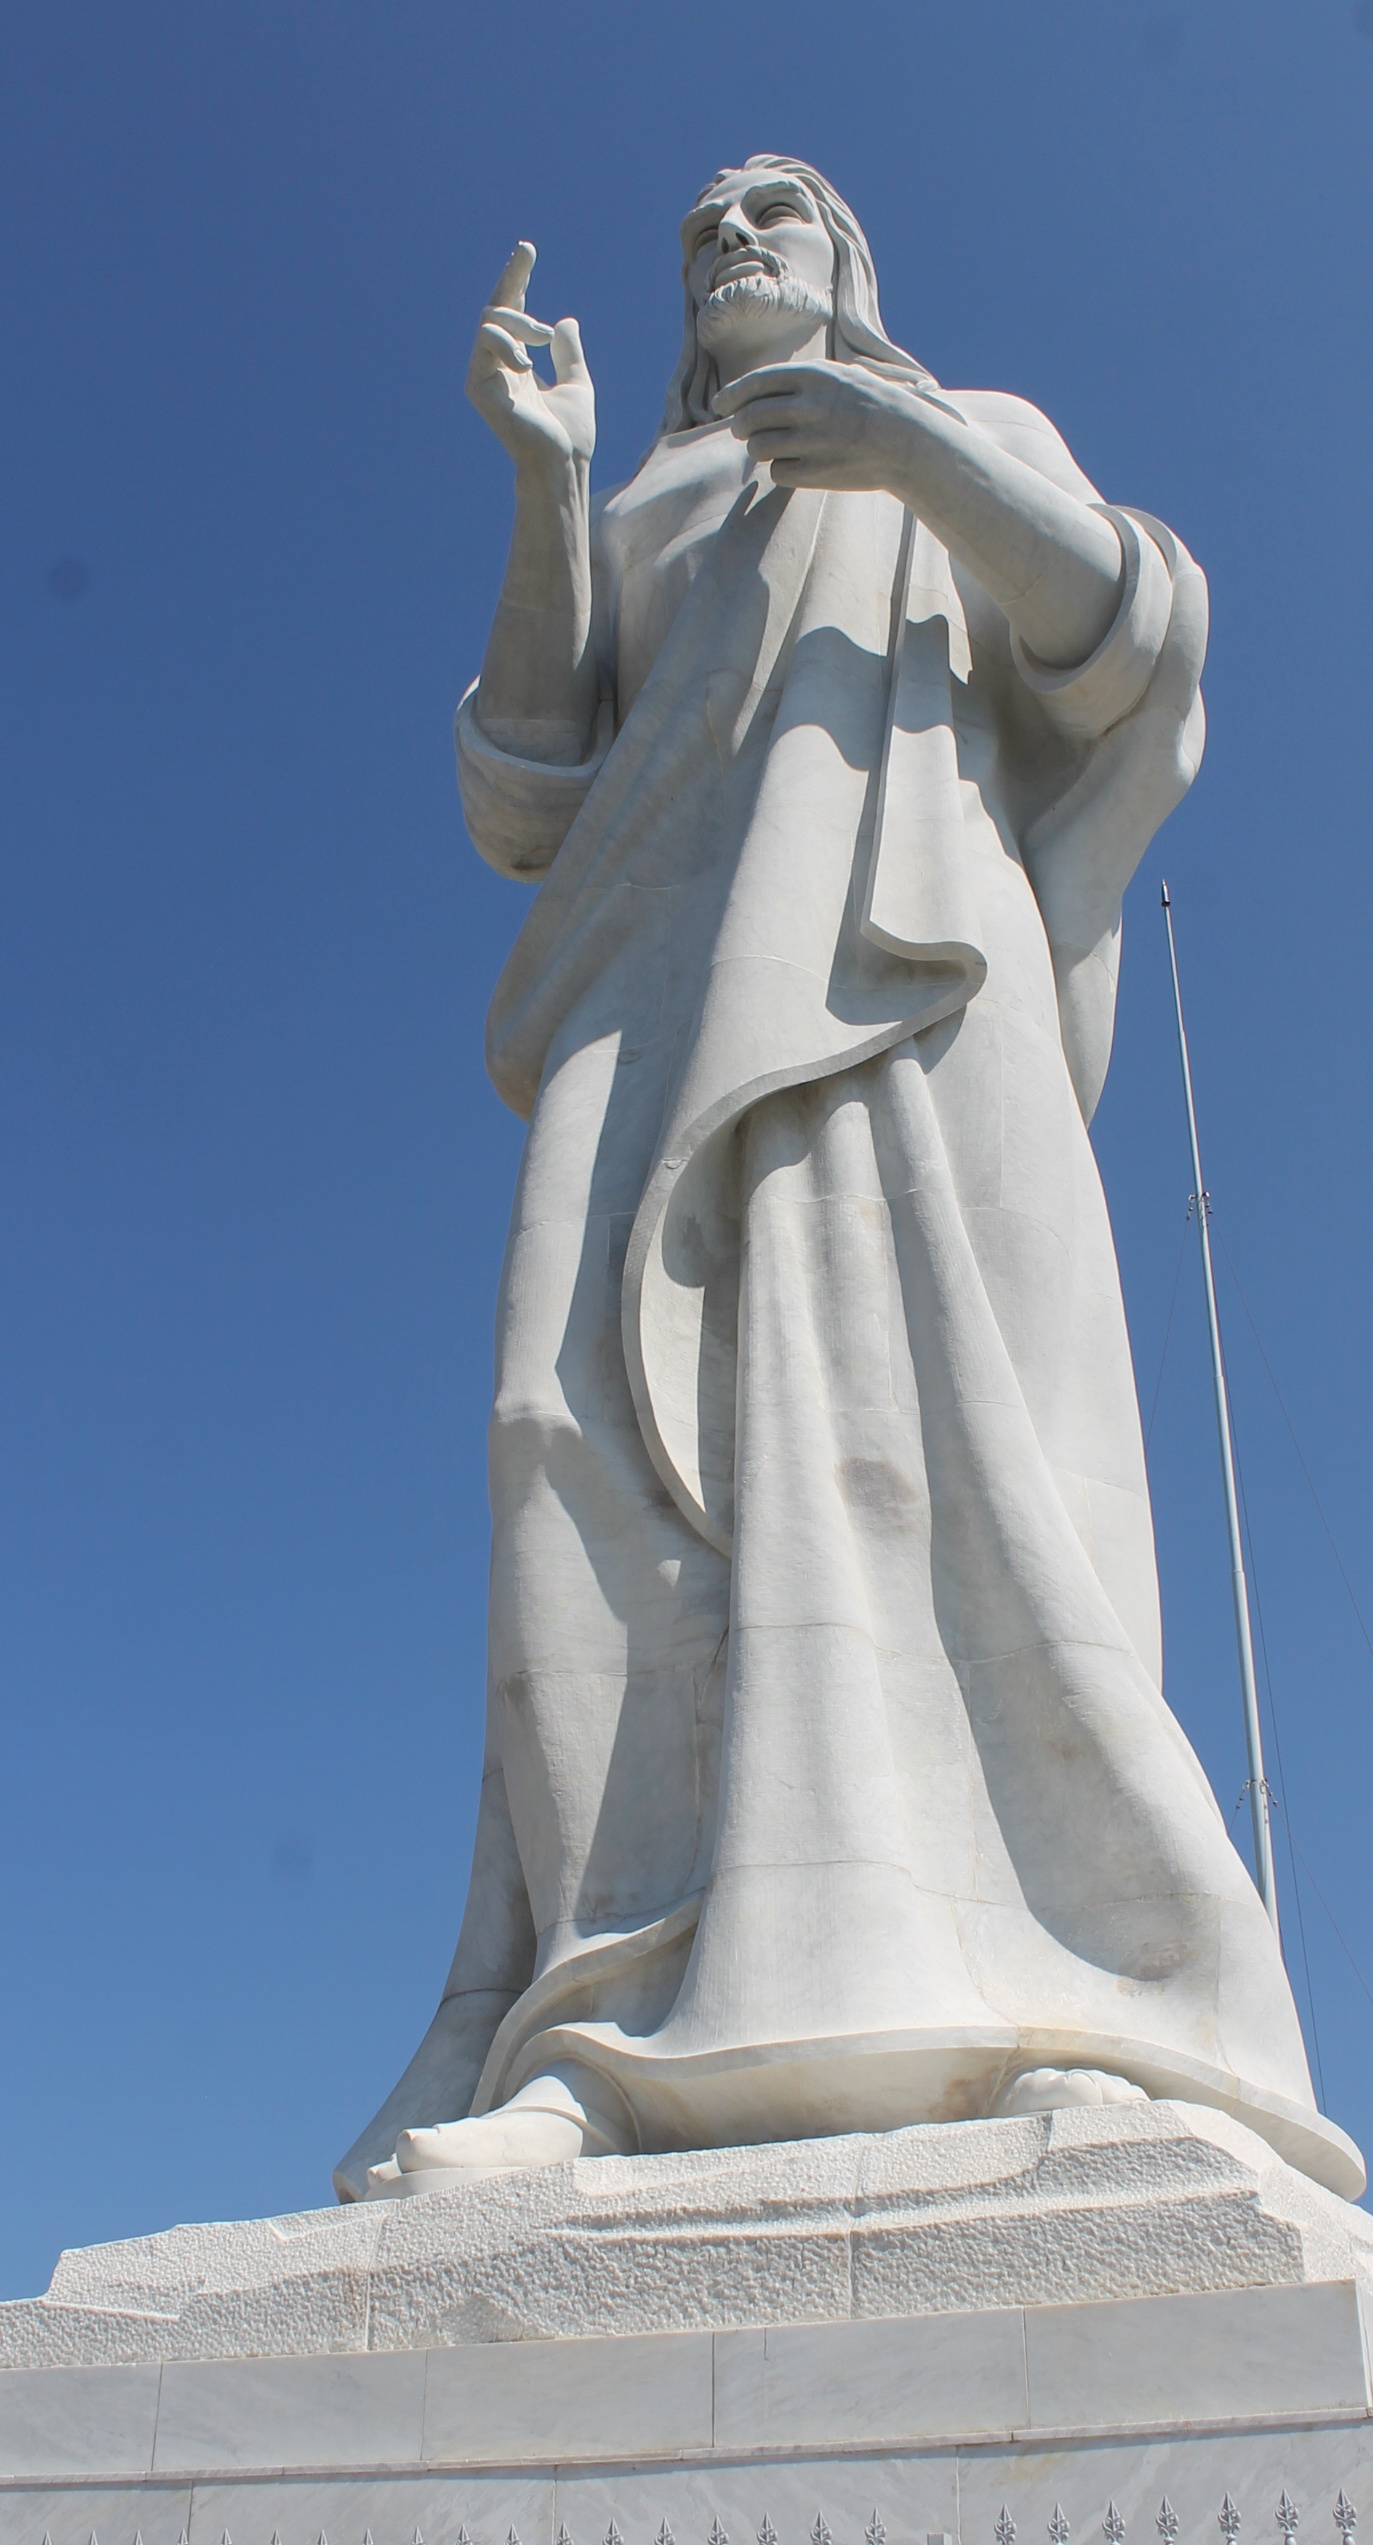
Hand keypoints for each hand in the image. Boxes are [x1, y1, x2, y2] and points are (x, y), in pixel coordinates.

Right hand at [466, 242, 594, 476]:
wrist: (562, 464)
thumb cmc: (570, 435)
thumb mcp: (576, 382)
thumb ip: (568, 353)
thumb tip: (565, 321)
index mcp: (518, 365)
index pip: (513, 315)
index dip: (518, 282)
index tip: (527, 251)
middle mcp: (498, 367)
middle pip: (496, 309)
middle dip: (511, 276)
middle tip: (527, 250)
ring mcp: (485, 376)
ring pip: (490, 321)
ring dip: (519, 321)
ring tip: (541, 340)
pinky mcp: (477, 386)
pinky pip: (485, 342)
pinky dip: (508, 344)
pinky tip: (526, 365)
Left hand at [712, 360, 921, 492]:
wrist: (907, 441)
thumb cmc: (873, 406)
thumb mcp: (842, 377)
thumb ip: (804, 381)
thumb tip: (759, 390)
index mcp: (814, 378)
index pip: (757, 384)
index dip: (732, 394)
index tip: (720, 404)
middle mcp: (808, 407)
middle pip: (750, 418)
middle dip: (740, 425)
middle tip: (742, 430)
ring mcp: (811, 441)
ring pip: (758, 447)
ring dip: (758, 448)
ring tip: (771, 446)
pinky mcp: (815, 472)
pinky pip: (777, 471)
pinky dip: (780, 469)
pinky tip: (795, 464)